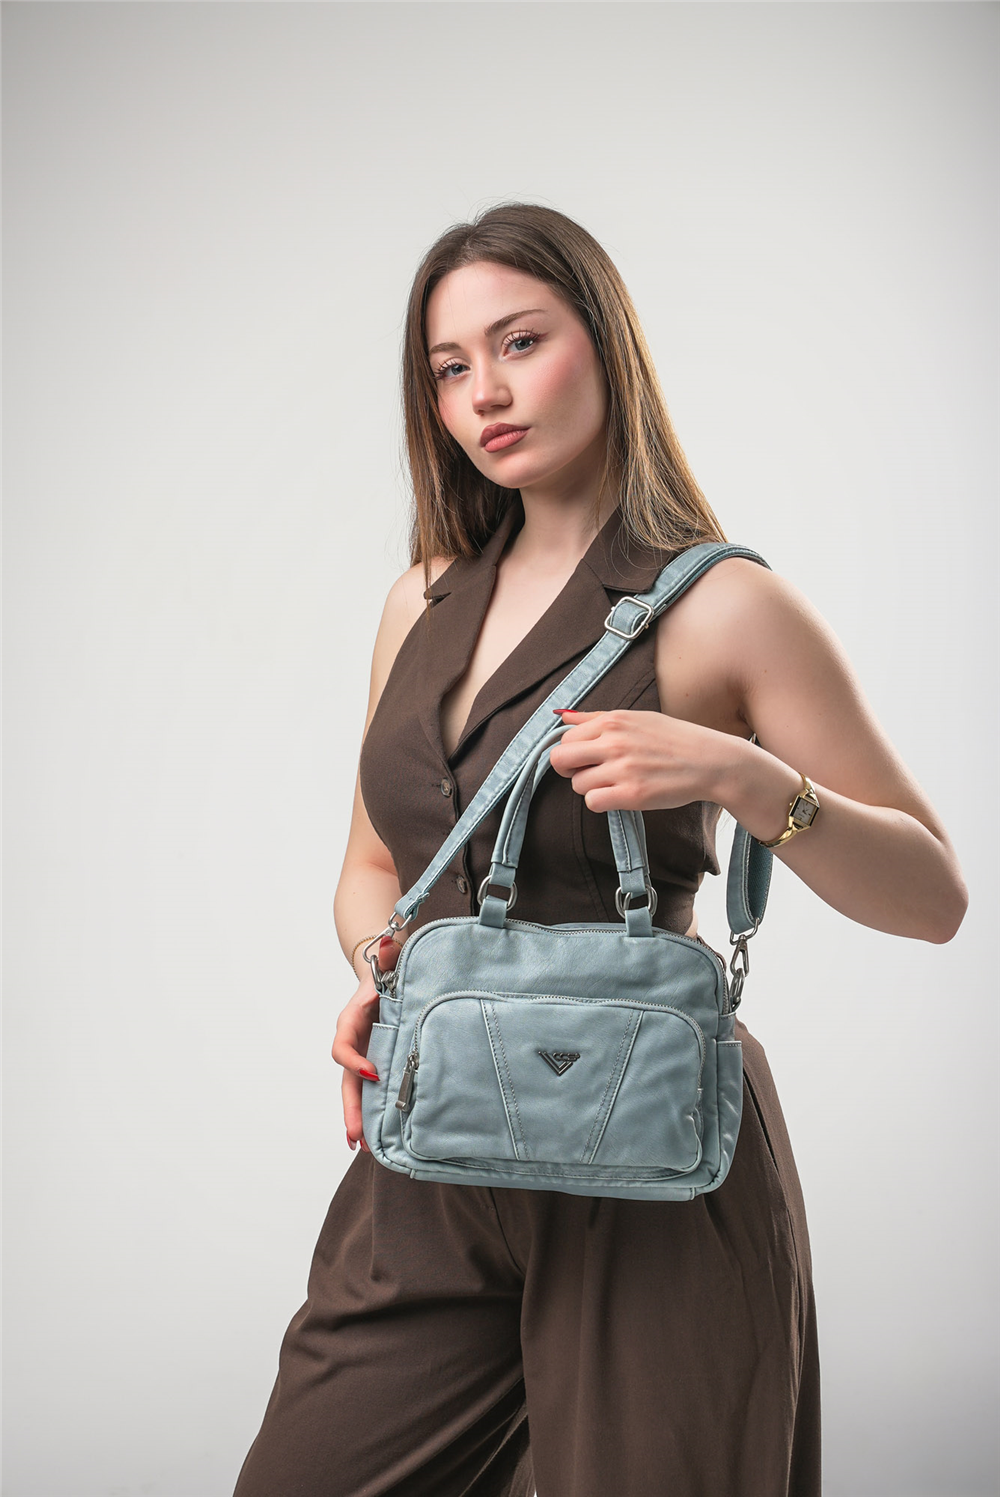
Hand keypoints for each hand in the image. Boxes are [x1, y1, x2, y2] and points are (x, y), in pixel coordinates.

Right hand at [332, 936, 400, 1154]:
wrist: (388, 973)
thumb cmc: (388, 968)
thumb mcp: (389, 960)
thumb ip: (388, 954)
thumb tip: (388, 943)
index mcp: (351, 1020)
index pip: (343, 1045)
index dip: (354, 1061)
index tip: (373, 1073)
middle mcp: (353, 1041)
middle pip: (345, 1080)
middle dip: (350, 1109)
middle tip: (356, 1137)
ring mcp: (363, 1054)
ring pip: (355, 1092)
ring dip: (358, 1119)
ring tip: (364, 1149)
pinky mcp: (376, 1061)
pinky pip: (370, 1091)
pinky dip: (371, 1113)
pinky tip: (378, 1137)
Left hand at [548, 708, 735, 813]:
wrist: (711, 761)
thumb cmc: (675, 739)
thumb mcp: (636, 718)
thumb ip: (597, 718)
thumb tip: (563, 716)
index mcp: (613, 721)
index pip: (565, 738)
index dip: (572, 752)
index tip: (586, 758)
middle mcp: (614, 742)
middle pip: (561, 760)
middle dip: (570, 770)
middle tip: (590, 774)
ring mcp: (623, 769)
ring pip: (577, 785)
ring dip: (591, 788)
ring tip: (615, 783)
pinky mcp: (632, 794)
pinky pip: (593, 802)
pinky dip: (602, 802)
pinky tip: (619, 796)